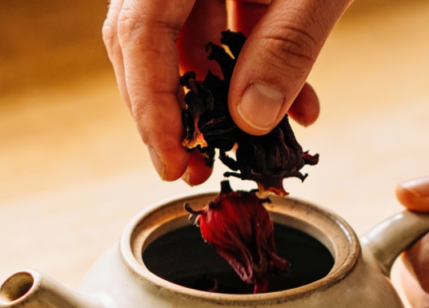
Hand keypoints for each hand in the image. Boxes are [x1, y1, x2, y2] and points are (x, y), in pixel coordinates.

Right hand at [103, 0, 351, 184]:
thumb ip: (287, 46)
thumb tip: (251, 120)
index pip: (139, 33)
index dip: (150, 105)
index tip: (169, 161)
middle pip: (142, 40)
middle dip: (170, 110)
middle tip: (191, 166)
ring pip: (179, 36)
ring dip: (211, 95)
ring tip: (243, 145)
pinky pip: (218, 20)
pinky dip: (246, 64)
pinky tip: (289, 103)